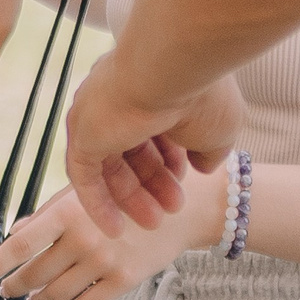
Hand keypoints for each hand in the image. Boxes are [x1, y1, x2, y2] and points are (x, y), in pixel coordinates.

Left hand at [0, 181, 220, 299]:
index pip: (18, 245)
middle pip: (34, 274)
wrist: (180, 207)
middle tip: (6, 289)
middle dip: (15, 285)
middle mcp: (83, 238)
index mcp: (67, 212)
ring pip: (56, 293)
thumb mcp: (84, 194)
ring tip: (33, 296)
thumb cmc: (127, 194)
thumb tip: (14, 233)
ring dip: (39, 298)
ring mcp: (104, 262)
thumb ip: (47, 215)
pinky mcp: (124, 280)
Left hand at [63, 55, 242, 226]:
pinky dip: (96, 203)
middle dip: (154, 183)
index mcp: (152, 87)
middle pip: (132, 149)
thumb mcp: (218, 127)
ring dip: (131, 197)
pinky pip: (84, 176)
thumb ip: (209, 149)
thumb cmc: (202, 93)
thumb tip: (204, 167)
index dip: (172, 158)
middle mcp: (120, 98)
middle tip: (173, 208)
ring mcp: (97, 114)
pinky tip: (114, 230)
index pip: (156, 129)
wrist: (173, 69)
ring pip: (110, 164)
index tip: (189, 177)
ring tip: (155, 223)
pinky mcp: (81, 133)